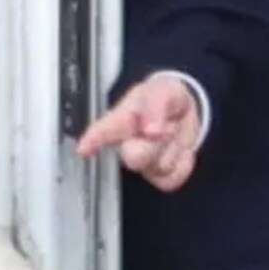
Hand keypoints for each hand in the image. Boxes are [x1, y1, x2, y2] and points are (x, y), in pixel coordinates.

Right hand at [75, 74, 201, 191]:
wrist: (184, 113)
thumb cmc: (165, 100)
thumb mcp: (165, 91)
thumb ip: (157, 105)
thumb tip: (151, 130)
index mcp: (122, 119)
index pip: (104, 129)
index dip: (93, 139)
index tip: (84, 149)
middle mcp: (127, 145)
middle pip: (135, 157)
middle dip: (155, 144)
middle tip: (167, 127)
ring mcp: (142, 163)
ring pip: (159, 166)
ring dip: (174, 147)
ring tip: (172, 132)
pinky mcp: (158, 176)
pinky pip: (172, 179)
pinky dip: (183, 164)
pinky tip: (181, 150)